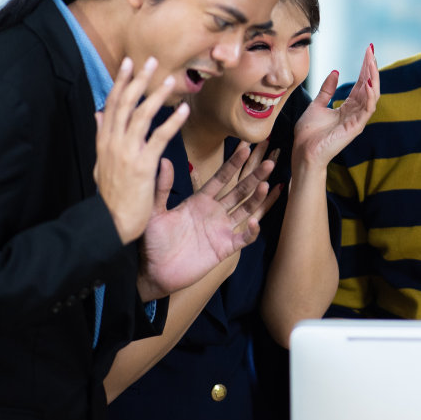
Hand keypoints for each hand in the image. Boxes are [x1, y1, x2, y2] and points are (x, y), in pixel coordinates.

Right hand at [95, 57, 185, 243]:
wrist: (110, 223)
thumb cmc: (111, 196)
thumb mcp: (101, 162)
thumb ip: (102, 136)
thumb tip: (97, 113)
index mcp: (103, 142)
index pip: (112, 105)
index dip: (121, 82)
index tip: (129, 63)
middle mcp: (112, 143)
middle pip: (125, 104)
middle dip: (137, 80)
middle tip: (151, 60)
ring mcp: (126, 153)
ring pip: (141, 116)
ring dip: (156, 95)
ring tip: (171, 79)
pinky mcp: (142, 165)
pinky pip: (158, 138)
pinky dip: (171, 122)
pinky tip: (182, 110)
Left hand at [139, 141, 280, 297]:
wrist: (153, 272)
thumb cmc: (152, 242)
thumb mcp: (155, 212)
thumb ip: (162, 188)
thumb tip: (163, 160)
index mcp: (199, 201)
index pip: (221, 178)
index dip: (233, 164)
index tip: (245, 147)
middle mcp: (214, 212)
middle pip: (239, 191)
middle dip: (254, 177)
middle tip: (269, 163)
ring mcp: (221, 230)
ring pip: (246, 209)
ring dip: (257, 198)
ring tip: (268, 184)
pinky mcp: (224, 247)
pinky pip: (243, 237)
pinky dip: (251, 230)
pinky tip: (254, 221)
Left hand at [294, 43, 380, 169]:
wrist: (303, 152)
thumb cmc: (309, 134)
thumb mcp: (317, 105)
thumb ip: (327, 90)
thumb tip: (335, 72)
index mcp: (348, 107)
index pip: (361, 83)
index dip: (364, 67)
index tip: (367, 50)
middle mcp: (356, 112)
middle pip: (368, 86)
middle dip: (370, 67)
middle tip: (371, 50)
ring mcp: (357, 120)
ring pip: (372, 95)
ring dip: (372, 77)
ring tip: (371, 62)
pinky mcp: (356, 127)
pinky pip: (367, 109)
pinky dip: (369, 95)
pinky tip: (367, 82)